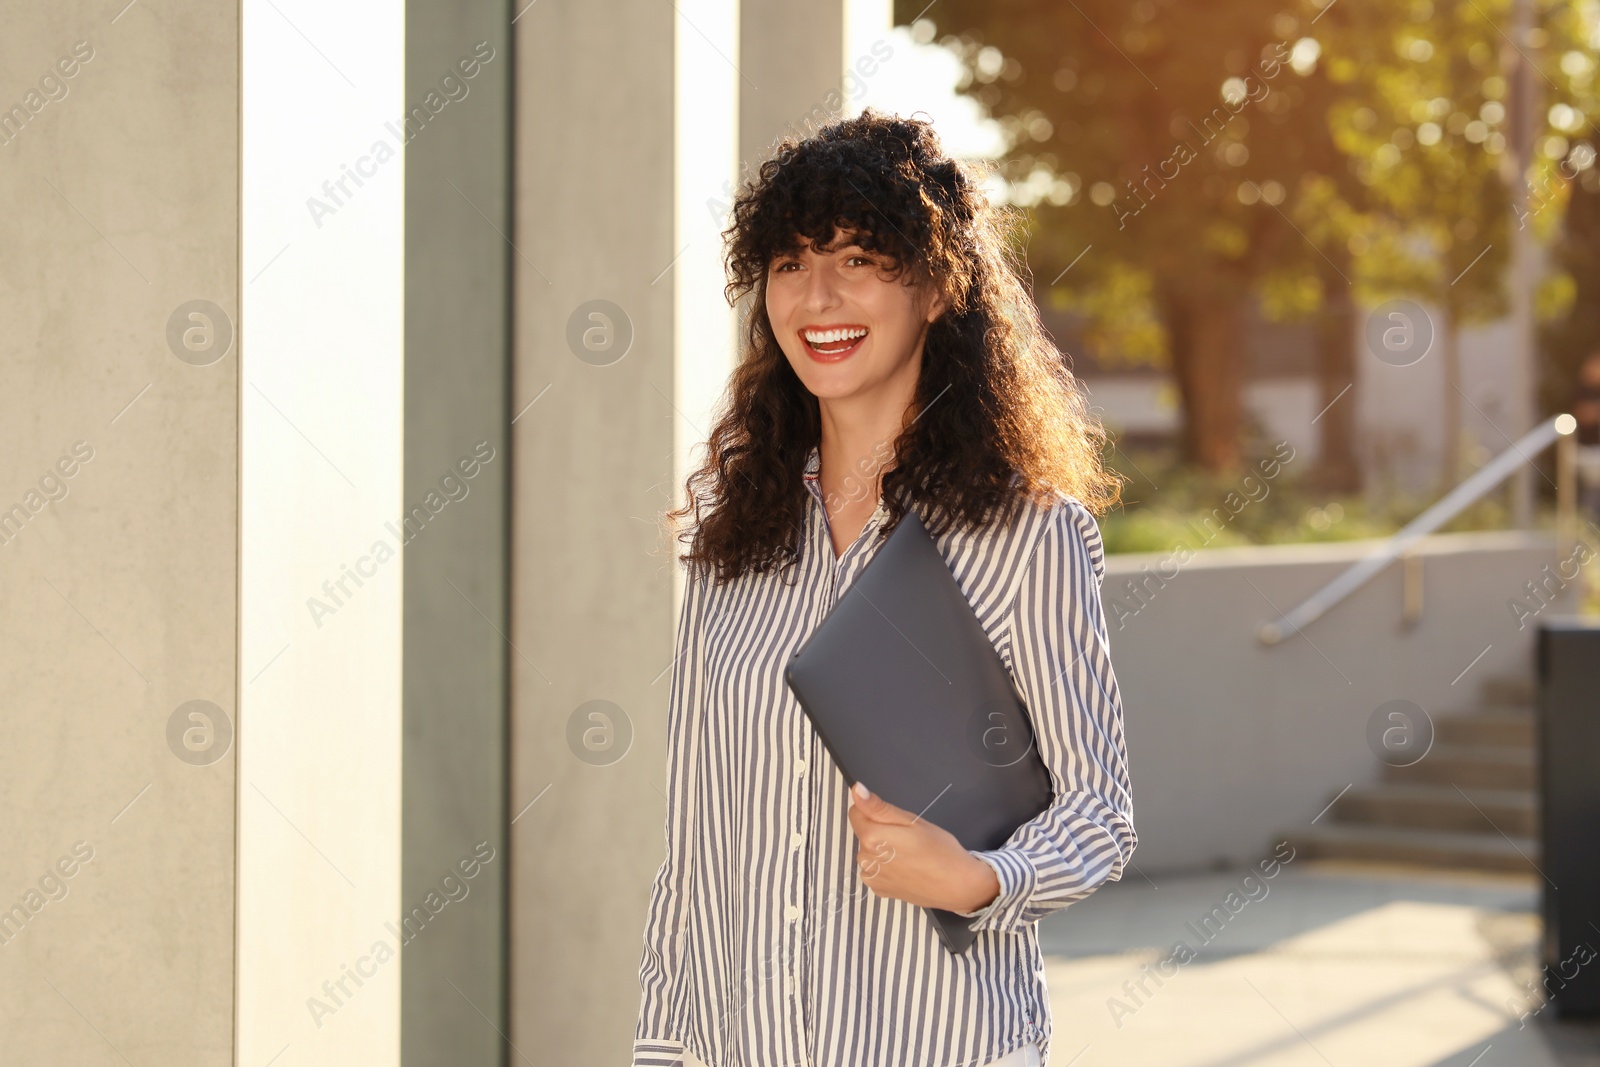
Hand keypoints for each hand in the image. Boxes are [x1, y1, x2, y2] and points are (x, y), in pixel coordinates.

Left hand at [846, 781, 999, 912]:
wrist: (957, 886)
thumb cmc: (939, 848)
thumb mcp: (912, 821)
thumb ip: (878, 807)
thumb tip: (856, 790)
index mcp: (871, 837)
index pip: (856, 813)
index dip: (874, 811)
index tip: (895, 819)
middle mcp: (865, 859)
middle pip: (863, 834)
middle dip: (880, 831)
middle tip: (908, 837)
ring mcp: (871, 878)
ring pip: (869, 852)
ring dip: (882, 850)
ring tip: (909, 854)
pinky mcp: (879, 890)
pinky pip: (876, 870)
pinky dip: (886, 867)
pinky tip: (907, 869)